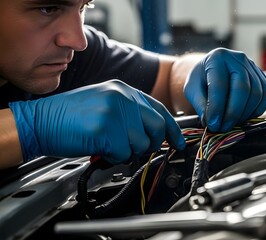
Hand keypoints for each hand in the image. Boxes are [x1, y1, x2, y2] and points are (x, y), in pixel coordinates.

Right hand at [9, 80, 185, 164]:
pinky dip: (113, 158)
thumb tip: (154, 132)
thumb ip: (130, 113)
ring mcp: (114, 112)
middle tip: (139, 149)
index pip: (159, 109)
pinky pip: (123, 154)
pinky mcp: (106, 129)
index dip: (172, 128)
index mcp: (124, 89)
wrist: (40, 121)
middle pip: (157, 127)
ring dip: (127, 152)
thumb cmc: (71, 116)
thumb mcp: (105, 103)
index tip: (179, 142)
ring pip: (141, 144)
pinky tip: (99, 148)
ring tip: (108, 145)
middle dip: (153, 144)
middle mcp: (122, 97)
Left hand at [184, 48, 265, 131]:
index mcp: (217, 58)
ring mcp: (253, 67)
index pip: (220, 85)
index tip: (212, 124)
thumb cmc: (202, 80)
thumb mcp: (193, 90)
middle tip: (223, 128)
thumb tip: (211, 122)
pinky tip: (243, 117)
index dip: (217, 108)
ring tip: (231, 124)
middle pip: (243, 88)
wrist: (214, 71)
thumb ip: (200, 104)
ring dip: (244, 114)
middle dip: (233, 113)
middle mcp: (238, 59)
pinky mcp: (262, 77)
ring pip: (256, 94)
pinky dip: (256, 111)